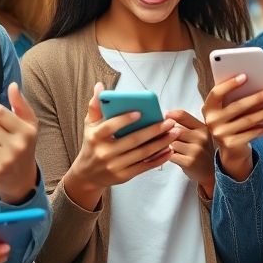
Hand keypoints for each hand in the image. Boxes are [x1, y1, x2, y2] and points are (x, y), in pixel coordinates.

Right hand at [64, 83, 181, 208]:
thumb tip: (99, 86)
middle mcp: (105, 152)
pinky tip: (169, 149)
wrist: (87, 175)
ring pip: (142, 153)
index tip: (140, 112)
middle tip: (170, 122)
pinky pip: (144, 166)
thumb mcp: (89, 125)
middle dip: (154, 130)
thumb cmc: (92, 144)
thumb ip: (95, 106)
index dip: (125, 119)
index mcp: (95, 137)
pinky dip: (159, 159)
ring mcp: (115, 166)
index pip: (110, 127)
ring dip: (161, 143)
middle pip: (133, 140)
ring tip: (175, 133)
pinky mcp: (124, 176)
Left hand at [164, 109, 214, 193]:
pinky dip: (168, 156)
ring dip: (168, 147)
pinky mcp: (189, 162)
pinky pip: (170, 155)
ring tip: (173, 151)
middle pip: (174, 130)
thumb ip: (185, 125)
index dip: (170, 115)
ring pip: (171, 143)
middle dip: (168, 135)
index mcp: (202, 128)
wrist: (210, 173)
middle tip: (167, 140)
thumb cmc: (200, 152)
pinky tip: (173, 158)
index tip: (164, 117)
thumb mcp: (198, 136)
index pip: (182, 115)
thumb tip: (166, 115)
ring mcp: (196, 150)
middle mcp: (201, 137)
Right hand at [202, 74, 262, 180]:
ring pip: (248, 120)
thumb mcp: (228, 110)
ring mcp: (220, 134)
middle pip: (238, 106)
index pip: (217, 93)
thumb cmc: (232, 122)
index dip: (229, 84)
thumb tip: (258, 86)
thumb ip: (235, 99)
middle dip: (260, 97)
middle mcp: (212, 121)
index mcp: (208, 108)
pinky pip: (253, 133)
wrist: (230, 150)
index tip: (245, 76)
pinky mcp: (231, 144)